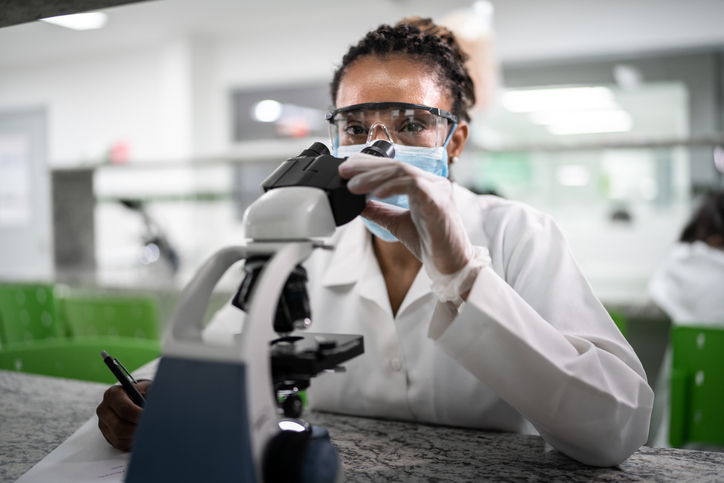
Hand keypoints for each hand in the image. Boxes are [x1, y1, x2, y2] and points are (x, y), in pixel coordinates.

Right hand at [96, 380, 150, 450]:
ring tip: (147, 429)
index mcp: (113, 394)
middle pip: (120, 427)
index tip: (151, 418)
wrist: (139, 398)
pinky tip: (140, 433)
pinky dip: (133, 441)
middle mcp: (104, 409)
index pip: (125, 409)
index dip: (139, 416)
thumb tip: (154, 408)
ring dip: (136, 436)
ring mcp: (104, 423)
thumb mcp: (148, 389)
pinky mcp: (107, 435)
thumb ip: (149, 396)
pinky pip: (120, 444)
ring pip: (119, 437)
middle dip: (138, 429)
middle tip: (152, 427)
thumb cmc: (144, 393)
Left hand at [340, 153, 488, 301]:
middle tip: (344, 171)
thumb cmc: (431, 244)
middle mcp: (432, 182)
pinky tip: (376, 193)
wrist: (451, 265)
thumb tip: (357, 202)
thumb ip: (379, 211)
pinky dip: (392, 187)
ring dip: (374, 177)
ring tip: (353, 186)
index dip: (369, 165)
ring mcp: (437, 190)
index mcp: (424, 185)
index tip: (347, 169)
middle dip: (367, 167)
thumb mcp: (397, 223)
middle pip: (396, 165)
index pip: (394, 167)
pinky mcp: (438, 201)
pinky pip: (414, 186)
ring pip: (402, 172)